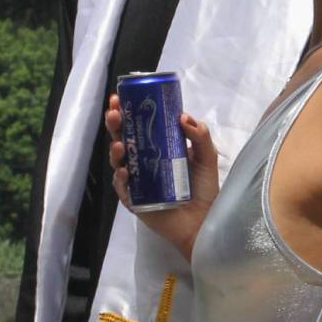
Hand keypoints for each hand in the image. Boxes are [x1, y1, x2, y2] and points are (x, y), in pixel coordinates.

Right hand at [105, 95, 218, 261]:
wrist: (204, 223)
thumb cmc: (204, 190)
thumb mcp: (207, 158)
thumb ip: (200, 136)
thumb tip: (182, 116)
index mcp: (159, 148)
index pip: (140, 125)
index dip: (129, 111)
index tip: (123, 97)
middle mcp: (144, 161)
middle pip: (124, 138)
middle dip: (116, 123)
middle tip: (115, 113)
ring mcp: (138, 181)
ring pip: (119, 161)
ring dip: (115, 149)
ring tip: (120, 144)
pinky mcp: (135, 200)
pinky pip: (122, 188)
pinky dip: (121, 178)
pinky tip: (124, 171)